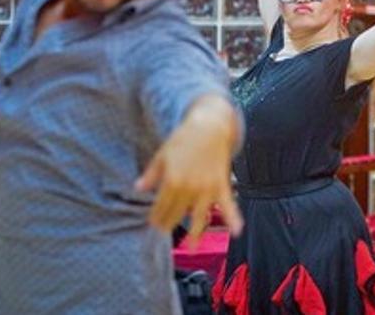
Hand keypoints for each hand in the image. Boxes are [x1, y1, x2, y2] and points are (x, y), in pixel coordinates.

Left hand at [134, 96, 242, 245]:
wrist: (210, 125)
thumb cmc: (184, 138)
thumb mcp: (163, 154)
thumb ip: (152, 174)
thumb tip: (138, 188)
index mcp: (172, 180)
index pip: (161, 205)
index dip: (155, 216)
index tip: (152, 223)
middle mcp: (189, 188)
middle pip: (177, 212)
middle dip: (169, 223)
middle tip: (164, 231)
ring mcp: (207, 188)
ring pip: (198, 216)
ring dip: (195, 233)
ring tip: (191, 248)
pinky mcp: (221, 185)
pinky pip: (228, 205)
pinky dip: (233, 218)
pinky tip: (237, 231)